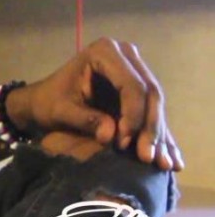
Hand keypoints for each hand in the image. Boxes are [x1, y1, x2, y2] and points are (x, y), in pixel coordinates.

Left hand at [8, 37, 182, 171]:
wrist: (44, 100)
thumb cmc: (48, 102)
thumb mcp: (60, 111)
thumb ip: (84, 120)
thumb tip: (110, 135)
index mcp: (104, 52)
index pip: (131, 85)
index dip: (133, 115)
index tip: (124, 142)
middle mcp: (126, 54)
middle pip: (149, 93)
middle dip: (150, 127)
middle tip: (148, 158)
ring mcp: (135, 68)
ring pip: (156, 103)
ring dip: (159, 134)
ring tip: (163, 164)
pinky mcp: (139, 85)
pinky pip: (154, 110)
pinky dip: (160, 135)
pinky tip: (173, 159)